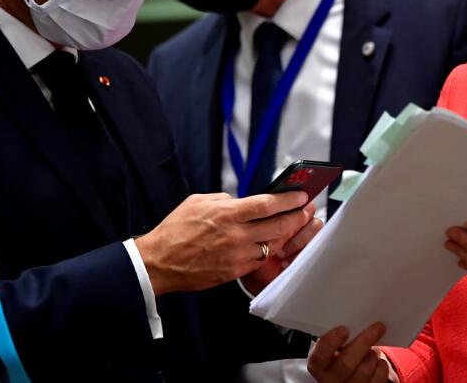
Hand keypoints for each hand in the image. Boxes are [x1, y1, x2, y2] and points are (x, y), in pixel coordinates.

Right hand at [135, 191, 311, 294]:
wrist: (160, 262)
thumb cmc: (176, 229)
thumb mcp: (198, 201)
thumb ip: (224, 200)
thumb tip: (241, 202)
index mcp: (228, 213)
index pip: (268, 204)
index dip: (289, 199)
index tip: (302, 195)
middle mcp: (236, 235)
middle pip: (278, 225)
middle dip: (297, 217)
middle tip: (307, 211)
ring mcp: (237, 255)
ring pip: (273, 245)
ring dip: (286, 235)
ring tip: (294, 226)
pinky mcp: (235, 272)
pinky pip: (259, 260)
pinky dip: (267, 250)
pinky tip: (271, 244)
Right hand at [308, 323, 393, 382]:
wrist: (347, 377)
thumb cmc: (339, 355)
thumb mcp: (332, 347)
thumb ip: (337, 337)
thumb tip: (354, 319)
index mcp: (318, 365)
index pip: (319, 357)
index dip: (331, 343)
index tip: (344, 329)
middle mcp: (331, 380)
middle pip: (346, 364)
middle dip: (364, 342)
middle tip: (378, 326)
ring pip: (364, 371)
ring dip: (373, 354)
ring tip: (373, 347)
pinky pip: (378, 378)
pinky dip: (381, 365)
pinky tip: (377, 360)